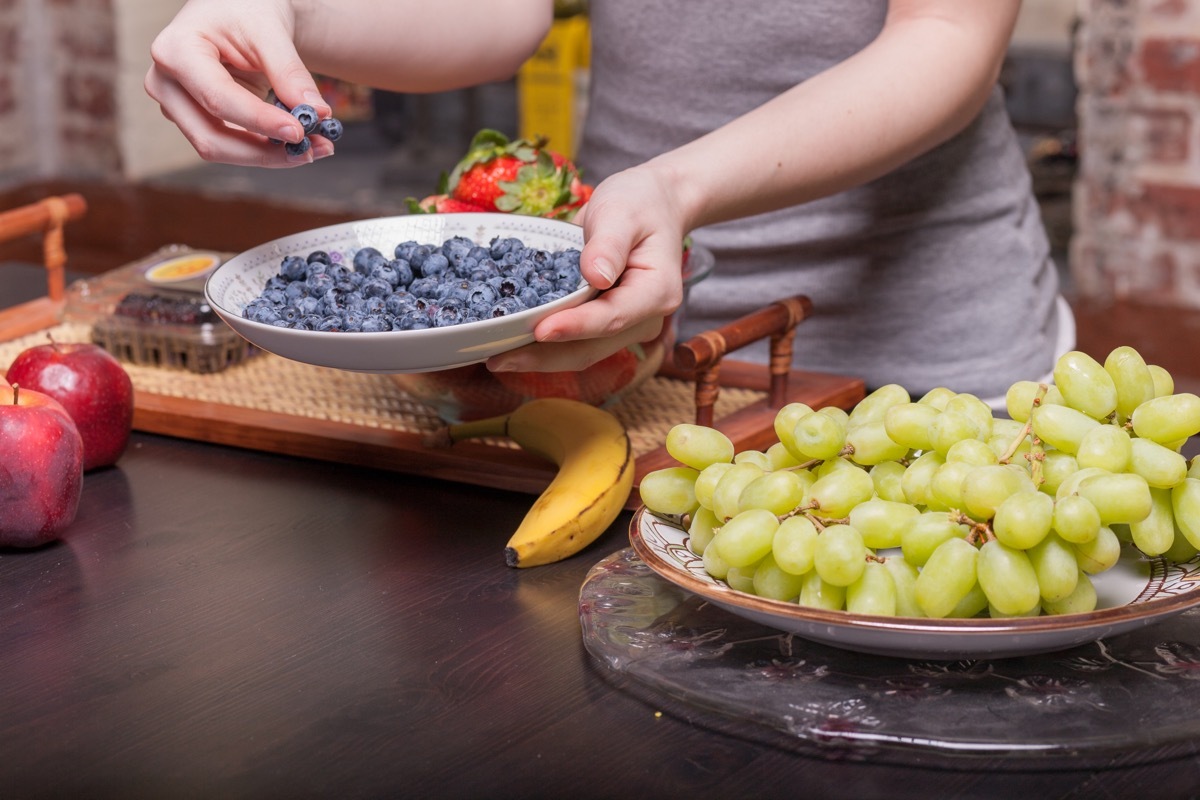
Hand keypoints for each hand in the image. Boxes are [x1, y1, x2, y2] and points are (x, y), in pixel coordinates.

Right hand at [144, 0, 333, 166]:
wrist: (238, 9)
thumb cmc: (246, 8)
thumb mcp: (270, 31)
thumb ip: (290, 73)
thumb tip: (318, 113)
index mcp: (176, 51)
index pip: (218, 99)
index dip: (259, 121)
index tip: (299, 132)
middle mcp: (166, 83)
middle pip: (211, 137)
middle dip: (264, 151)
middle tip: (313, 149)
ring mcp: (177, 106)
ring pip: (220, 149)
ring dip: (269, 156)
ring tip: (315, 148)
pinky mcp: (196, 120)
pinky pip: (230, 145)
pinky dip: (266, 150)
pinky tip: (298, 146)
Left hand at [486, 164, 688, 372]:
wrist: (652, 205)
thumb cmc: (639, 203)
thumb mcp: (623, 212)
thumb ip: (609, 243)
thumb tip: (595, 275)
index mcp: (656, 292)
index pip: (612, 317)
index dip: (575, 327)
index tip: (540, 331)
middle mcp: (643, 319)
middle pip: (593, 347)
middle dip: (545, 357)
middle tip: (499, 359)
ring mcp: (624, 325)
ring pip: (581, 352)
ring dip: (539, 358)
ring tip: (497, 359)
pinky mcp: (604, 323)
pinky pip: (574, 341)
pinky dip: (543, 346)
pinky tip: (511, 344)